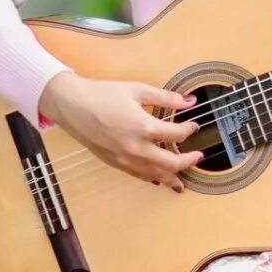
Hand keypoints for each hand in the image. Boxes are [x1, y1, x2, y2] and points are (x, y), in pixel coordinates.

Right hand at [39, 71, 202, 191]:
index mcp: (143, 127)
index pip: (177, 134)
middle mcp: (136, 148)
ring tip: (182, 181)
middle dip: (189, 161)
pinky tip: (158, 178)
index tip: (194, 125)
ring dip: (172, 178)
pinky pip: (139, 175)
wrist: (72, 106)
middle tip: (198, 157)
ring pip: (155, 175)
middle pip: (171, 163)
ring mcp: (124, 158)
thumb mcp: (138, 90)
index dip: (190, 130)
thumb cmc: (102, 95)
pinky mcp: (115, 163)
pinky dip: (152, 178)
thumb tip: (189, 101)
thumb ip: (167, 98)